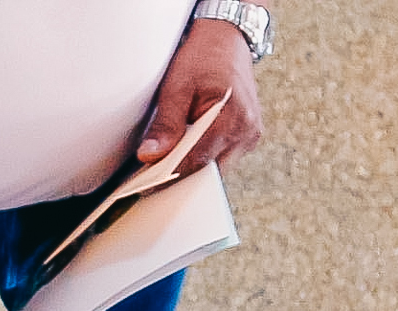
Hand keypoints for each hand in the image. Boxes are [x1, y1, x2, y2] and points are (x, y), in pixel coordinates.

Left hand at [137, 22, 266, 167]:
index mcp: (232, 118)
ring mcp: (250, 135)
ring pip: (216, 166)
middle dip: (182, 173)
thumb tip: (150, 155)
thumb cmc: (203, 57)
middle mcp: (247, 132)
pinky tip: (186, 148)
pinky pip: (223, 156)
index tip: (147, 184)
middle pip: (209, 170)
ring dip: (193, 165)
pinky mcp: (248, 135)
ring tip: (168, 159)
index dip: (171, 175)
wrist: (227, 39)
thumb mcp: (177, 85)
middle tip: (151, 173)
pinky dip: (204, 155)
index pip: (198, 161)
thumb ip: (165, 124)